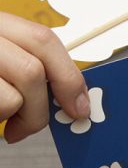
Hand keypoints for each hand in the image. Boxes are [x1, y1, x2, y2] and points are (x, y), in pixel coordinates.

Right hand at [0, 12, 89, 143]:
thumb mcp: (2, 58)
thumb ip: (28, 66)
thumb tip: (75, 100)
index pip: (43, 40)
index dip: (69, 77)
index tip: (79, 108)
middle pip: (32, 72)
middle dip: (41, 109)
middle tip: (28, 127)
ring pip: (12, 97)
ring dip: (12, 118)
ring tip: (0, 120)